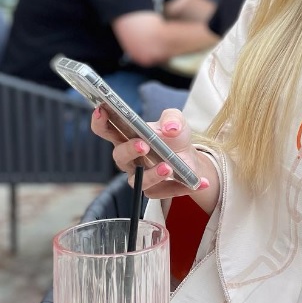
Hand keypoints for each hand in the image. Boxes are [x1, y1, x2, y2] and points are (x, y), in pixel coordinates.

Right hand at [90, 106, 218, 213]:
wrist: (190, 158)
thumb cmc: (174, 137)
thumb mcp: (176, 120)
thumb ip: (172, 118)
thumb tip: (170, 128)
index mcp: (127, 137)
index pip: (106, 130)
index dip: (100, 121)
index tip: (101, 110)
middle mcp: (128, 159)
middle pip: (119, 156)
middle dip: (130, 150)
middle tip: (144, 145)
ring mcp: (139, 177)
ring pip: (138, 181)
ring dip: (153, 174)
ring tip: (169, 167)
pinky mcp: (155, 191)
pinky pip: (166, 192)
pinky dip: (183, 186)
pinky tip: (199, 182)